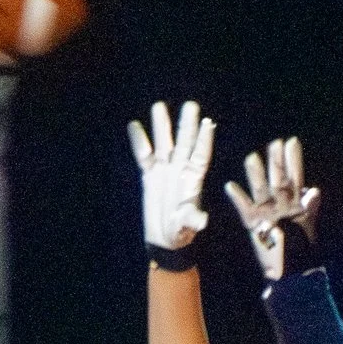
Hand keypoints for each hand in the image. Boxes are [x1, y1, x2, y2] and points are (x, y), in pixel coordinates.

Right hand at [128, 100, 213, 255]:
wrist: (165, 238)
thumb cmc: (180, 232)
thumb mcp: (187, 226)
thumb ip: (193, 219)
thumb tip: (202, 221)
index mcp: (193, 179)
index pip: (200, 155)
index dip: (204, 139)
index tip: (207, 122)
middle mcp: (180, 170)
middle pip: (184, 142)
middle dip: (186, 125)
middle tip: (191, 105)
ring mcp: (165, 170)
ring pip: (163, 143)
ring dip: (161, 125)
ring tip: (159, 106)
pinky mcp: (150, 175)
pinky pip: (144, 155)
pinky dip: (139, 141)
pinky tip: (134, 125)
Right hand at [224, 137, 321, 281]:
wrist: (289, 275)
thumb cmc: (301, 253)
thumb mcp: (307, 229)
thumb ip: (309, 209)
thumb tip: (313, 191)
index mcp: (295, 205)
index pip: (295, 178)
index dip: (293, 161)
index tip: (291, 142)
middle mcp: (280, 206)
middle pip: (277, 180)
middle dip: (275, 162)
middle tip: (274, 143)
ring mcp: (266, 213)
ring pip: (260, 190)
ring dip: (255, 175)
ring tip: (251, 157)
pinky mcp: (253, 225)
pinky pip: (244, 209)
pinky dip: (238, 198)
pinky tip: (230, 186)